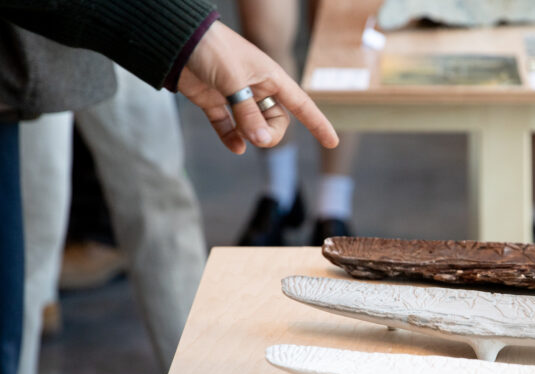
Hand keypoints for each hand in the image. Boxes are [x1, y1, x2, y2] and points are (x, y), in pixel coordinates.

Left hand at [177, 21, 338, 153]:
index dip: (318, 123)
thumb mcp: (233, 82)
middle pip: (276, 121)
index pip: (301, 105)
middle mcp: (257, 87)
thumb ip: (248, 114)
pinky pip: (228, 126)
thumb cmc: (211, 50)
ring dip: (251, 136)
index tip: (332, 142)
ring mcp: (235, 95)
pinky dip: (231, 137)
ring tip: (242, 138)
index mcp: (271, 77)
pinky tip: (235, 147)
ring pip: (253, 125)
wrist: (176, 40)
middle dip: (271, 134)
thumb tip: (263, 141)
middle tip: (258, 139)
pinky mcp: (214, 102)